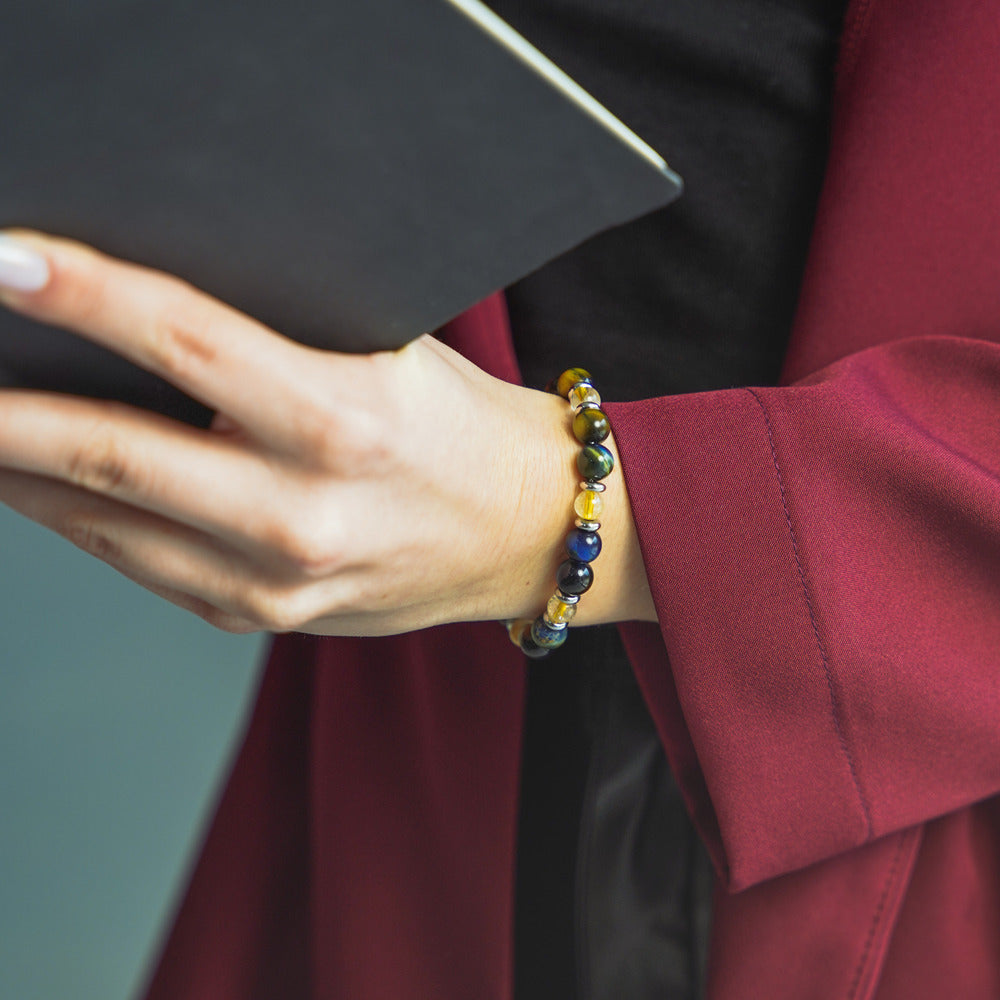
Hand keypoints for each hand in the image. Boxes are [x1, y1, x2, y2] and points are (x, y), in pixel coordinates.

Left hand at [0, 232, 653, 634]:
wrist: (522, 532)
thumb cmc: (458, 428)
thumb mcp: (390, 356)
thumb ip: (279, 338)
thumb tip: (145, 309)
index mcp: (346, 425)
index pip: (187, 344)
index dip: (82, 294)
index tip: (1, 259)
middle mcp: (305, 516)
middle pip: (113, 454)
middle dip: (5, 409)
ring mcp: (278, 584)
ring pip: (104, 523)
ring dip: (22, 470)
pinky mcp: (261, 617)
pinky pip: (141, 563)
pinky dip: (81, 518)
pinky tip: (48, 483)